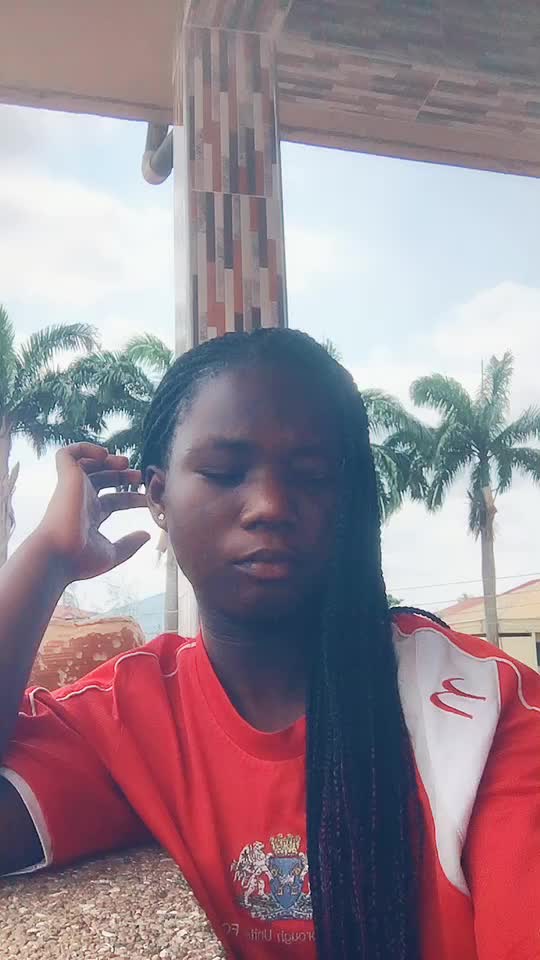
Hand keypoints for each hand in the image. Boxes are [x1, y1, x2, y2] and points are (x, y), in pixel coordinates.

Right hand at [38, 443, 150, 582]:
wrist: (58, 556)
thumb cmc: (81, 560)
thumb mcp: (112, 553)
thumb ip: (129, 544)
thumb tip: (146, 535)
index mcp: (91, 517)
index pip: (113, 501)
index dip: (132, 498)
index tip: (147, 500)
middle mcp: (81, 500)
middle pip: (103, 480)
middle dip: (122, 475)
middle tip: (139, 476)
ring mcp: (73, 488)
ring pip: (87, 464)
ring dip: (107, 459)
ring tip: (124, 462)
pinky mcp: (65, 477)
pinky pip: (67, 453)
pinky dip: (84, 448)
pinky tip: (104, 455)